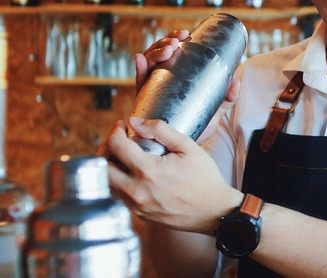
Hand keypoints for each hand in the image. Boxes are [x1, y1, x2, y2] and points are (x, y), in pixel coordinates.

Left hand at [105, 117, 243, 234]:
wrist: (214, 211)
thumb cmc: (205, 179)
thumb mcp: (188, 147)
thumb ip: (161, 130)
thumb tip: (135, 121)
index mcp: (148, 171)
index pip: (115, 146)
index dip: (115, 130)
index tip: (122, 126)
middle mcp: (136, 191)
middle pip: (102, 167)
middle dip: (106, 149)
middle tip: (118, 141)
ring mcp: (136, 206)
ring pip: (106, 184)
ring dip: (110, 167)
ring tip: (124, 157)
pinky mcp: (139, 216)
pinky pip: (119, 197)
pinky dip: (120, 182)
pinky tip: (135, 175)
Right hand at [134, 29, 241, 142]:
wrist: (183, 151)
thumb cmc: (196, 127)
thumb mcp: (214, 111)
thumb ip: (226, 98)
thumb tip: (235, 82)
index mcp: (177, 76)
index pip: (175, 53)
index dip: (177, 39)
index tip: (187, 34)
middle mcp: (162, 79)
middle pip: (161, 53)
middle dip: (167, 42)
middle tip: (178, 41)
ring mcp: (152, 88)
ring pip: (150, 62)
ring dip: (157, 50)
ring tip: (169, 49)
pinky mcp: (144, 101)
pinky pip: (139, 82)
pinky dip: (138, 68)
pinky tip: (140, 59)